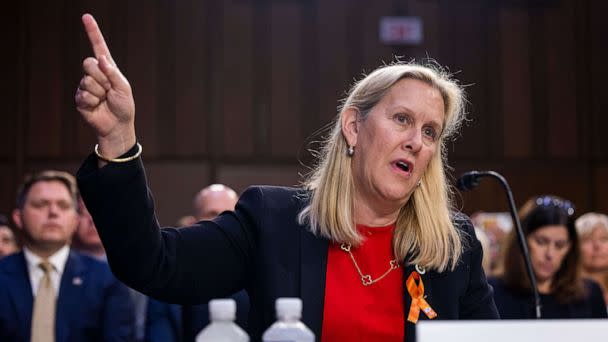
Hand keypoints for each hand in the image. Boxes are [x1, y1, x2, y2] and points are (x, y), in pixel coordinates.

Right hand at [75, 14, 135, 157]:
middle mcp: (95, 74)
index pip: (98, 47)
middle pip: (88, 63)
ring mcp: (86, 86)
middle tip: (108, 89)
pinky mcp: (80, 98)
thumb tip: (101, 59)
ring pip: (87, 81)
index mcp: (107, 69)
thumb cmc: (124, 106)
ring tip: (104, 100)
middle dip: (101, 77)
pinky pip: (84, 94)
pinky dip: (93, 101)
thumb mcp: (123, 88)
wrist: (117, 125)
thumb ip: (113, 73)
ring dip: (99, 92)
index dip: (92, 32)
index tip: (86, 17)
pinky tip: (97, 106)